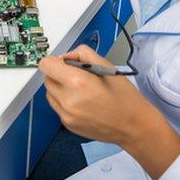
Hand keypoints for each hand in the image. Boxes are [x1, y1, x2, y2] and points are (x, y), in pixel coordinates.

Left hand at [39, 45, 179, 178]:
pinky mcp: (68, 125)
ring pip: (50, 94)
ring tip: (81, 90)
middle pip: (47, 79)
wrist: (133, 125)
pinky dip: (65, 102)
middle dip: (58, 74)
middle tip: (77, 76)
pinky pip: (58, 107)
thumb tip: (65, 57)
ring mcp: (66, 115)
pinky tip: (83, 103)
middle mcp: (67, 100)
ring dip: (60, 89)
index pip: (46, 65)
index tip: (65, 63)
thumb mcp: (106, 64)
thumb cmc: (124, 96)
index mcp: (77, 82)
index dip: (55, 61)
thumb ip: (82, 54)